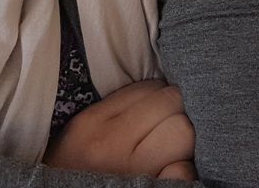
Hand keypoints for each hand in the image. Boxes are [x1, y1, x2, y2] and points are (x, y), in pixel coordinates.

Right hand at [45, 79, 196, 180]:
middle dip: (174, 110)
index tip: (155, 106)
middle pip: (171, 105)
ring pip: (182, 133)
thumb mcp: (82, 131)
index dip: (159, 94)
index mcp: (93, 123)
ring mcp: (133, 170)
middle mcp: (112, 144)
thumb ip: (115, 108)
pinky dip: (183, 169)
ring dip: (181, 138)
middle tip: (165, 124)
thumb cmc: (75, 166)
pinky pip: (184, 171)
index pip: (148, 88)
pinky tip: (171, 169)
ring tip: (168, 146)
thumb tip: (157, 90)